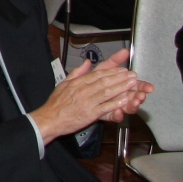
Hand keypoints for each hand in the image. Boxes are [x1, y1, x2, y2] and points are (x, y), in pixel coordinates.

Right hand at [29, 49, 147, 142]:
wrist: (49, 119)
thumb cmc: (56, 103)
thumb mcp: (64, 83)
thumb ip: (77, 72)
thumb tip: (87, 62)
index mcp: (77, 82)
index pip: (98, 74)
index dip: (112, 71)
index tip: (122, 69)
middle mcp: (83, 90)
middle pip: (105, 81)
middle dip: (120, 77)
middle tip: (132, 74)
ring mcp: (87, 102)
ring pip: (107, 92)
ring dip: (122, 87)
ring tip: (132, 83)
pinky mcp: (90, 114)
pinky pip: (105, 107)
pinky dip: (116, 103)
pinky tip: (125, 99)